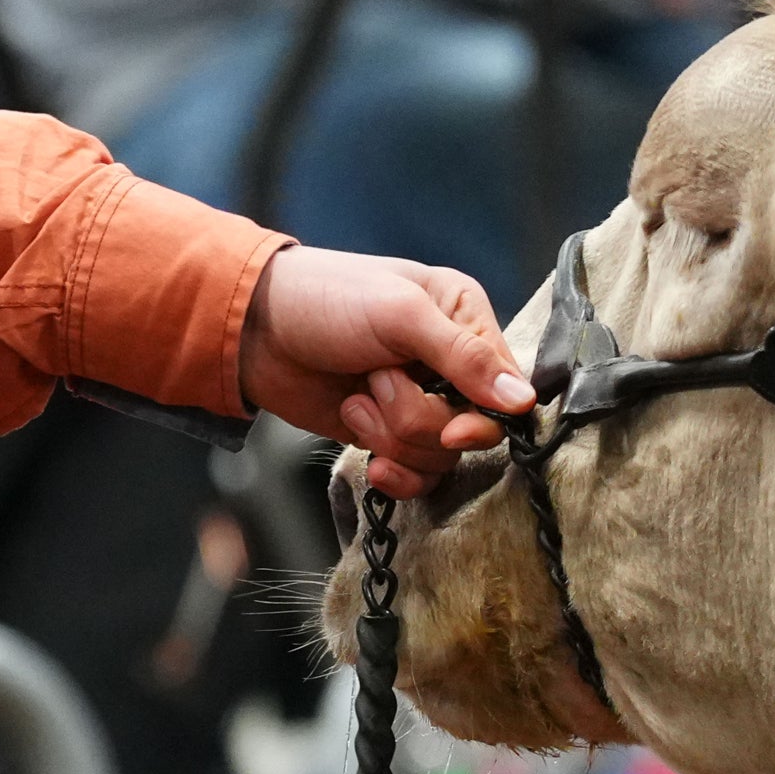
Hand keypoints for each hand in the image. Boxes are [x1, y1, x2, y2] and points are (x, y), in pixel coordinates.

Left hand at [239, 245, 532, 486]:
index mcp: (464, 319)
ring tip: (356, 398)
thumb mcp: (400, 313)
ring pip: (439, 455)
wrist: (253, 329)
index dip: (483, 416)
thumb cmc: (326, 299)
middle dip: (419, 419)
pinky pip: (415, 474)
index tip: (454, 427)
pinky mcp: (386, 434)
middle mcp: (448, 364)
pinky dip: (392, 470)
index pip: (506, 387)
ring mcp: (417, 402)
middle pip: (472, 429)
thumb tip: (521, 400)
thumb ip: (463, 357)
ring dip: (391, 435)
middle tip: (378, 383)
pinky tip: (368, 454)